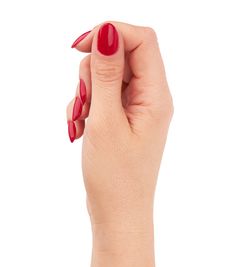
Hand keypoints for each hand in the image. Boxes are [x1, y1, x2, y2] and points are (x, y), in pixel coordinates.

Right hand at [67, 22, 172, 230]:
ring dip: (86, 93)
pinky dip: (86, 107)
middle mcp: (150, 99)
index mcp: (156, 97)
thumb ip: (107, 75)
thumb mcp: (106, 121)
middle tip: (84, 103)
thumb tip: (107, 32)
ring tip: (80, 121)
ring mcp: (136, 110)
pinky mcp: (123, 120)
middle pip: (120, 57)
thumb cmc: (115, 176)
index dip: (110, 33)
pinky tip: (78, 130)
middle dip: (92, 73)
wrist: (117, 212)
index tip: (79, 47)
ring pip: (107, 78)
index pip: (141, 40)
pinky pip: (102, 98)